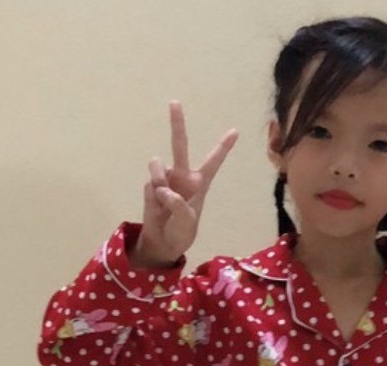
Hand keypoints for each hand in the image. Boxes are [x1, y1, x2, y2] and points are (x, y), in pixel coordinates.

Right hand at [135, 101, 237, 264]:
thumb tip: (163, 189)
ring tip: (165, 199)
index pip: (213, 162)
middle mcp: (182, 176)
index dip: (223, 147)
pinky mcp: (151, 185)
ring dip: (160, 179)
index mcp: (199, 183)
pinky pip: (151, 181)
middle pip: (180, 145)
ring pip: (158, 165)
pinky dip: (154, 192)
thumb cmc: (182, 232)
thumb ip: (178, 205)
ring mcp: (165, 178)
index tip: (235, 131)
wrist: (163, 242)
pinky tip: (157, 204)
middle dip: (177, 123)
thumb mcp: (187, 222)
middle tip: (175, 102)